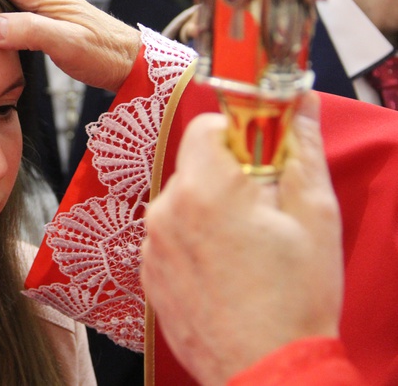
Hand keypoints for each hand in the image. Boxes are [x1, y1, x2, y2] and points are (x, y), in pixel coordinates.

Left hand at [140, 92, 342, 384]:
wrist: (268, 372)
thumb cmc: (295, 300)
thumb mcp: (315, 216)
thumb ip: (302, 149)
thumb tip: (300, 103)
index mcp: (205, 189)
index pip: (207, 126)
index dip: (240, 135)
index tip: (263, 157)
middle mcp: (166, 211)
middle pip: (194, 165)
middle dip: (228, 175)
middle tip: (264, 209)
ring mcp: (152, 244)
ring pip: (182, 200)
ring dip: (209, 209)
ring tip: (245, 248)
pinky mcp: (148, 272)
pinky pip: (169, 234)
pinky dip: (192, 239)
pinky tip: (223, 268)